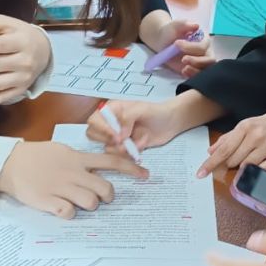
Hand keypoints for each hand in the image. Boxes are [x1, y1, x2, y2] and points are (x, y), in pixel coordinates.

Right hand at [0, 141, 148, 218]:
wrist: (11, 163)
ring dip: (90, 206)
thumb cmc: (37, 156)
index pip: (111, 162)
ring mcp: (62, 187)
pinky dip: (70, 214)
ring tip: (79, 203)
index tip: (145, 175)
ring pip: (90, 203)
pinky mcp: (49, 201)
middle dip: (108, 196)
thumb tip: (98, 165)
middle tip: (103, 198)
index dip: (131, 169)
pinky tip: (63, 208)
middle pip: (104, 189)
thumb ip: (80, 158)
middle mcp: (73, 173)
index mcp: (78, 158)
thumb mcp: (62, 150)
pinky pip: (69, 213)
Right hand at [85, 92, 224, 155]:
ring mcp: (117, 137)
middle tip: (123, 141)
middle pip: (94, 135)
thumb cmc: (156, 111)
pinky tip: (141, 148)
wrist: (171, 122)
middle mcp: (110, 124)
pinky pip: (120, 156)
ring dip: (121, 150)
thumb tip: (119, 136)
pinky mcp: (126, 149)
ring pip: (107, 149)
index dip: (101, 129)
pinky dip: (130, 155)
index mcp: (111, 110)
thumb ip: (128, 118)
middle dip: (108, 141)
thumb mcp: (142, 109)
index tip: (115, 135)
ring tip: (135, 145)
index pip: (94, 120)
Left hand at [156, 20, 215, 77]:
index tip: (177, 44)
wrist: (163, 41)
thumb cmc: (171, 32)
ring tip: (184, 69)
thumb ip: (185, 24)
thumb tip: (196, 25)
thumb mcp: (176, 25)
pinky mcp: (194, 70)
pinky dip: (192, 76)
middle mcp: (206, 52)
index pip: (203, 46)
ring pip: (206, 70)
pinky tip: (183, 72)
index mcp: (203, 40)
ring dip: (196, 70)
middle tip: (183, 59)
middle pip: (209, 60)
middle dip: (197, 61)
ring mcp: (201, 63)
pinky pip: (198, 76)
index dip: (191, 47)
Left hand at [197, 107, 265, 177]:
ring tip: (250, 159)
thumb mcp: (249, 125)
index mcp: (246, 126)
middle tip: (234, 161)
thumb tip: (211, 151)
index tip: (200, 173)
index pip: (224, 149)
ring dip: (243, 168)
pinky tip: (258, 167)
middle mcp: (256, 136)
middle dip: (230, 164)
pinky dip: (257, 172)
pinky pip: (263, 171)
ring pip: (247, 166)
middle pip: (234, 160)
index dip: (210, 163)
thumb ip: (229, 138)